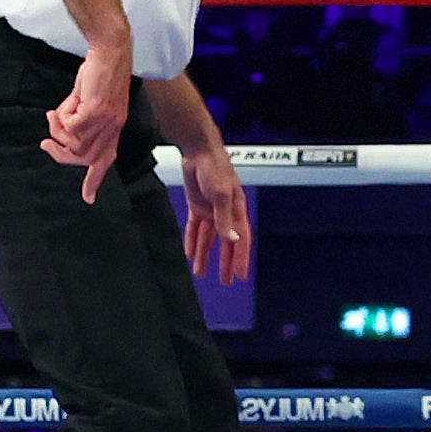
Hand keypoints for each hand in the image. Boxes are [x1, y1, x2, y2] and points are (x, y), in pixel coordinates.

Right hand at [41, 42, 131, 201]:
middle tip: (47, 142)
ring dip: (58, 132)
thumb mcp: (88, 99)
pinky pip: (71, 128)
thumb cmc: (98, 72)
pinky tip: (64, 105)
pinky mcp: (97, 111)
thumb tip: (61, 132)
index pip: (106, 159)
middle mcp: (113, 127)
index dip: (95, 180)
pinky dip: (61, 118)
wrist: (109, 51)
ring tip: (55, 115)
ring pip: (75, 145)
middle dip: (61, 154)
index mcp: (114, 126)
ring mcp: (107, 121)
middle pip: (84, 159)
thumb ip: (79, 117)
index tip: (88, 198)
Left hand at [179, 143, 252, 282]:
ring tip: (201, 272)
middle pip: (225, 242)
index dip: (240, 257)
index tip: (240, 275)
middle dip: (225, 261)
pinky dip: (192, 240)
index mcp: (236, 209)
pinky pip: (195, 228)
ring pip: (208, 238)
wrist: (198, 151)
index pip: (240, 239)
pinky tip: (189, 253)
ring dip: (205, 254)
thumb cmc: (216, 167)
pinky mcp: (197, 205)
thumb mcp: (222, 194)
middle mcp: (225, 212)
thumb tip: (231, 238)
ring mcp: (211, 209)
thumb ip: (225, 218)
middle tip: (225, 280)